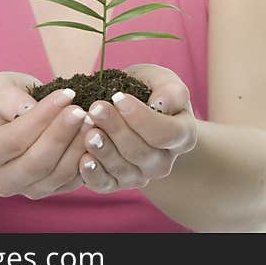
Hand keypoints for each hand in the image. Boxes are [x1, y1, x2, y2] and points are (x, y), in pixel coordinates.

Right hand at [0, 72, 93, 198]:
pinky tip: (96, 137)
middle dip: (62, 134)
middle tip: (83, 111)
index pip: (14, 139)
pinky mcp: (52, 191)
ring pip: (57, 175)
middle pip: (36, 163)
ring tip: (91, 121)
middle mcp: (1, 179)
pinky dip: (87, 160)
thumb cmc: (5, 101)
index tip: (67, 94)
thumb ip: (6, 96)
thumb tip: (26, 108)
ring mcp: (27, 190)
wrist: (14, 122)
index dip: (42, 117)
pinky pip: (72, 181)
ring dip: (77, 147)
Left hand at [78, 64, 197, 193]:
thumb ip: (169, 90)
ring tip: (87, 131)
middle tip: (96, 109)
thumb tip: (162, 103)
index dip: (142, 118)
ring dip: (104, 150)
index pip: (166, 134)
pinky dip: (93, 174)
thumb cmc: (148, 91)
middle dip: (117, 130)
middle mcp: (165, 161)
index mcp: (182, 135)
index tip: (119, 97)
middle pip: (142, 152)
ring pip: (123, 169)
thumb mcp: (161, 80)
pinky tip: (83, 158)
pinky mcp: (117, 183)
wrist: (132, 110)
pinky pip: (106, 184)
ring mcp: (142, 175)